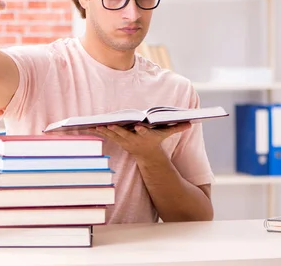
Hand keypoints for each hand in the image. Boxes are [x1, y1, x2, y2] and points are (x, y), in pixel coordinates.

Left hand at [73, 122, 191, 160]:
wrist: (147, 155)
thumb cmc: (156, 140)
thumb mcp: (167, 134)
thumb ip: (177, 127)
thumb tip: (191, 123)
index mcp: (146, 136)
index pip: (144, 132)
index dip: (142, 130)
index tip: (139, 126)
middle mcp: (134, 139)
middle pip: (124, 133)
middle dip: (116, 130)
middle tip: (108, 124)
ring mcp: (124, 140)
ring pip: (112, 134)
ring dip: (103, 130)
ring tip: (94, 124)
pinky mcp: (117, 139)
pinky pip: (107, 134)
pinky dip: (99, 131)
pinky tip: (89, 126)